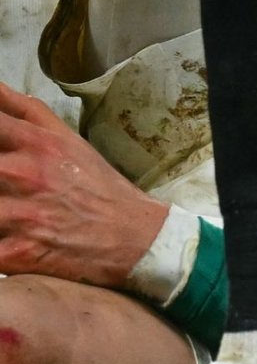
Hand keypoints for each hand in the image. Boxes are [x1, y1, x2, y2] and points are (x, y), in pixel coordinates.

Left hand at [0, 84, 167, 287]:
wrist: (137, 238)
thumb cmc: (98, 186)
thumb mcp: (67, 139)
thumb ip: (23, 110)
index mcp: (35, 143)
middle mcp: (25, 174)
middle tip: (6, 179)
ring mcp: (21, 215)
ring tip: (6, 212)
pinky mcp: (18, 254)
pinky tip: (6, 237)